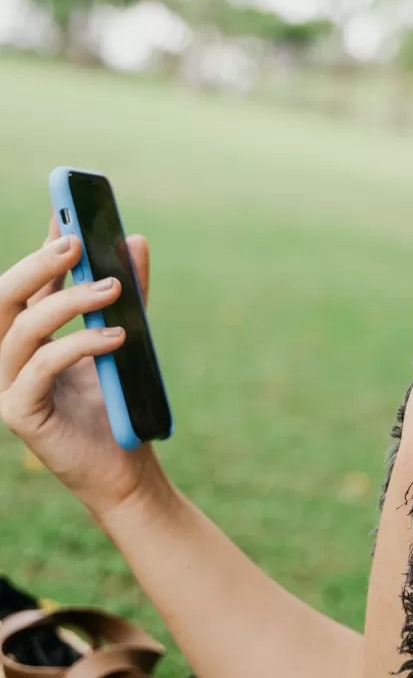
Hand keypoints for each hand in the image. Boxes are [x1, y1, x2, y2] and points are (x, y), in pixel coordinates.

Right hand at [0, 213, 159, 518]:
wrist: (125, 466)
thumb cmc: (119, 402)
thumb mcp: (126, 336)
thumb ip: (129, 293)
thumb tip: (135, 239)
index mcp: (29, 333)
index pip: (30, 279)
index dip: (43, 244)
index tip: (66, 211)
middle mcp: (8, 354)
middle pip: (3, 295)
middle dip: (38, 263)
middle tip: (77, 243)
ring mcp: (7, 384)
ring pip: (21, 327)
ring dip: (69, 301)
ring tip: (114, 289)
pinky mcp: (19, 413)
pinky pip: (39, 368)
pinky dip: (78, 345)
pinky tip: (116, 337)